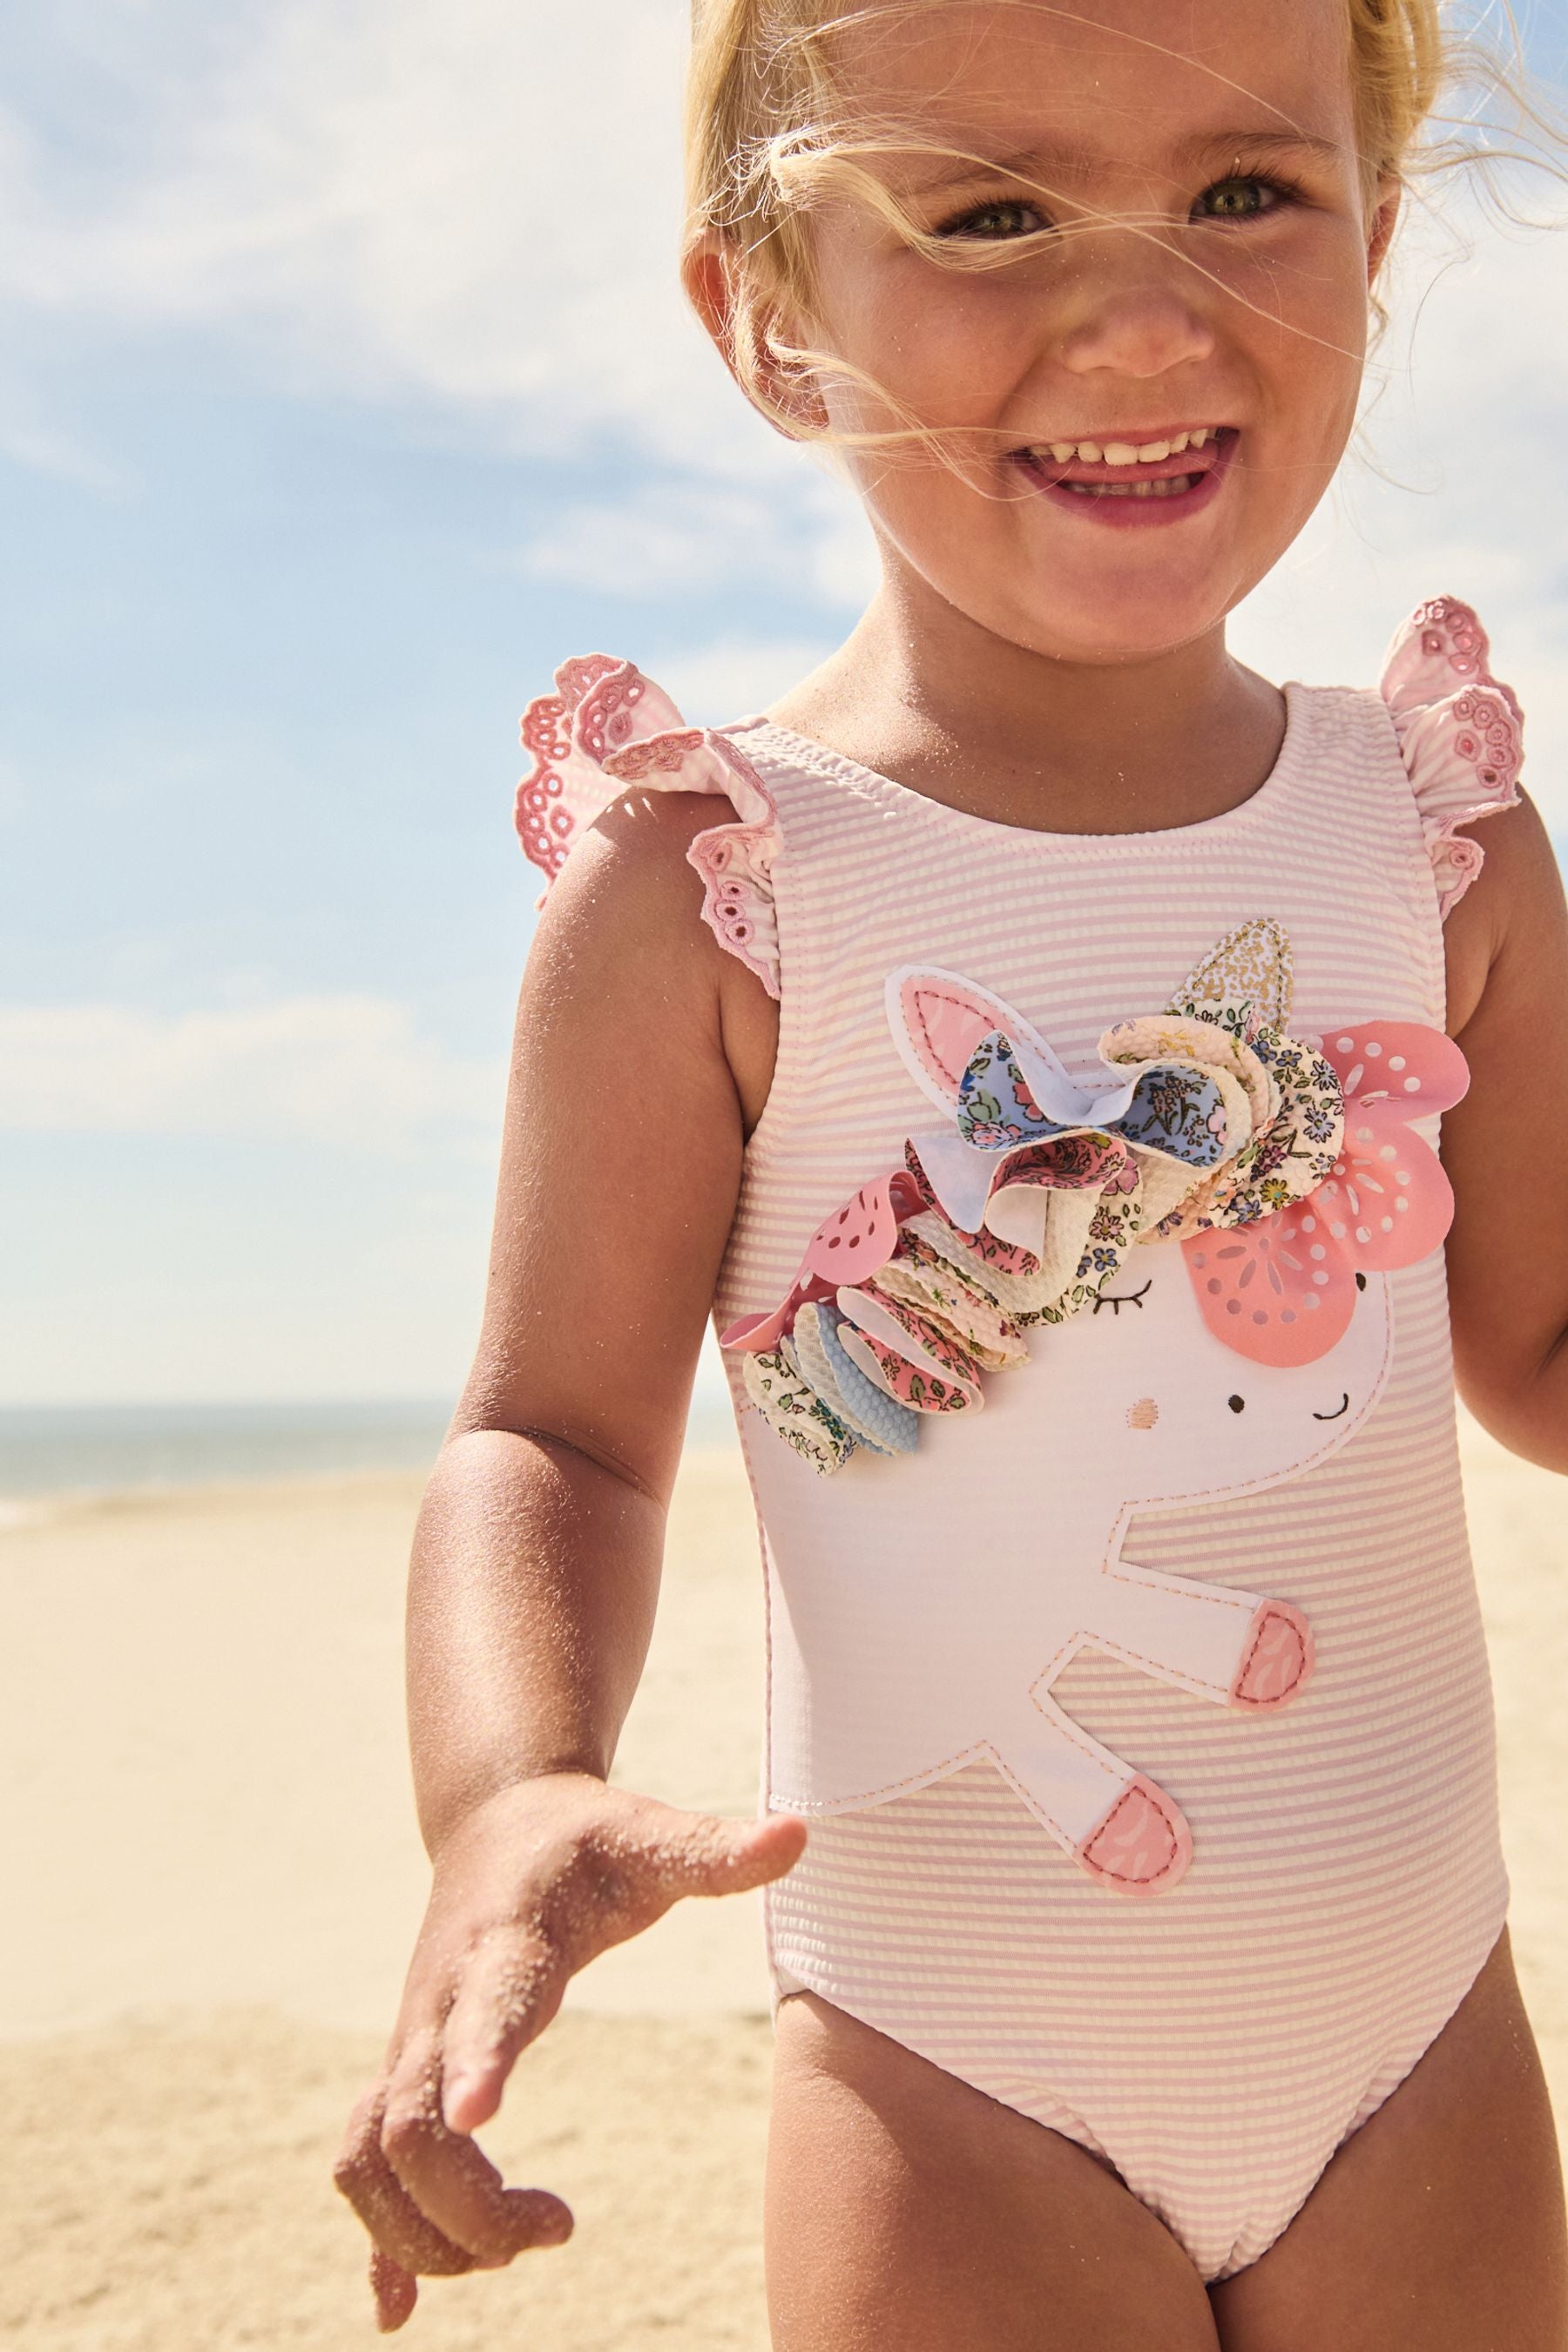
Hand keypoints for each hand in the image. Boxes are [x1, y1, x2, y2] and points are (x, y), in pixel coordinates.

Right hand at [333, 1772, 806, 2330]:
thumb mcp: (649, 1837)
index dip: (478, 2061)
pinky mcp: (405, 2071)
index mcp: (503, 1945)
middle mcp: (439, 2003)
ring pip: (371, 2159)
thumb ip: (714, 1850)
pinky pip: (364, 2163)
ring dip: (429, 2231)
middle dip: (471, 2204)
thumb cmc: (586, 1839)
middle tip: (562, 2226)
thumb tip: (801, 1833)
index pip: (481, 2011)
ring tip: (525, 2242)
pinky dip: (378, 2239)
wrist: (495, 1822)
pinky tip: (398, 2310)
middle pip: (410, 2127)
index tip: (479, 2115)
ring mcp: (412, 2041)